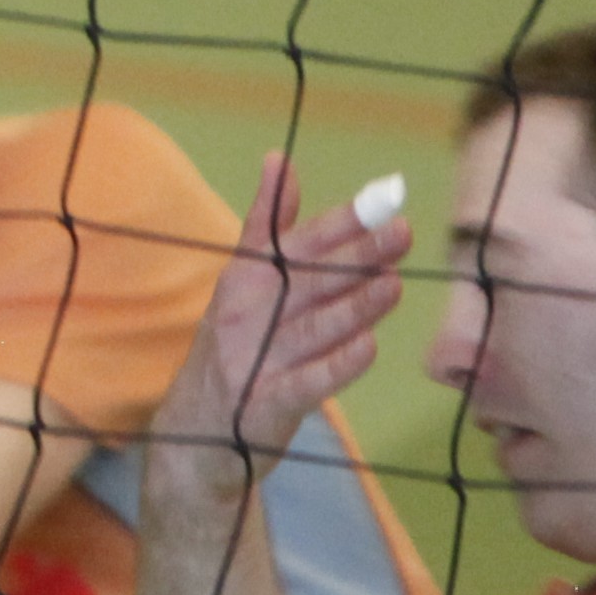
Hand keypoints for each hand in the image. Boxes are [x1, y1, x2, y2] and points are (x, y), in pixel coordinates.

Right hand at [151, 153, 408, 491]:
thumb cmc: (234, 349)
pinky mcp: (267, 405)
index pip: (297, 242)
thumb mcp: (242, 285)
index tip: (383, 200)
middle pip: (309, 280)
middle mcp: (247, 315)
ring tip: (393, 285)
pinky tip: (369, 348)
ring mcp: (256, 361)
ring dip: (354, 306)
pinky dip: (338, 366)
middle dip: (358, 255)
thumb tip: (280, 160)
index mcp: (245, 279)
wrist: (194, 435)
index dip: (341, 222)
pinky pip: (308, 383)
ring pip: (313, 328)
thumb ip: (266, 226)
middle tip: (401, 233)